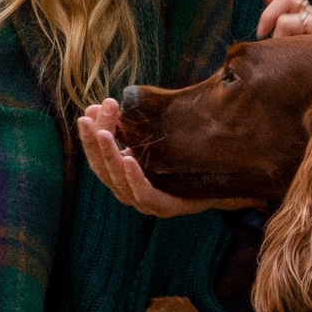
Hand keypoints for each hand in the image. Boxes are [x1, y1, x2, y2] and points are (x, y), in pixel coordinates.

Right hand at [76, 98, 221, 216]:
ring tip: (104, 134)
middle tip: (90, 117)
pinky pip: (144, 194)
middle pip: (103, 168)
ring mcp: (144, 202)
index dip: (89, 135)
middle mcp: (128, 189)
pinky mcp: (164, 207)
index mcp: (122, 174)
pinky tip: (130, 159)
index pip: (97, 155)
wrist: (222, 178)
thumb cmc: (182, 154)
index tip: (89, 110)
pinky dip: (134, 178)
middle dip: (95, 141)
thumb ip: (129, 124)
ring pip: (118, 181)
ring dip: (110, 156)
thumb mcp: (153, 135)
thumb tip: (103, 103)